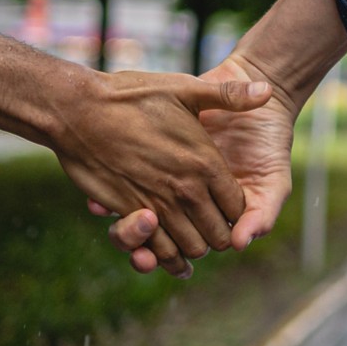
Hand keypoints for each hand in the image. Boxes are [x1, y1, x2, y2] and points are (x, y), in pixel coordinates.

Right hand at [55, 70, 271, 275]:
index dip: (238, 210)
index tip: (230, 205)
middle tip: (213, 226)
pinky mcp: (129, 213)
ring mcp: (157, 205)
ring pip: (190, 247)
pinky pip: (158, 249)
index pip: (237, 205)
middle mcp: (185, 189)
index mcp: (204, 162)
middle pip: (218, 233)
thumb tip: (268, 91)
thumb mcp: (184, 88)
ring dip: (194, 248)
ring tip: (194, 242)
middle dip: (219, 234)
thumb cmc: (130, 96)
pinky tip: (170, 256)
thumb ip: (229, 95)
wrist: (78, 110)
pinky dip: (166, 257)